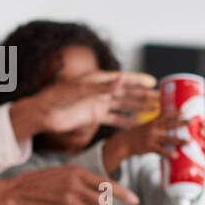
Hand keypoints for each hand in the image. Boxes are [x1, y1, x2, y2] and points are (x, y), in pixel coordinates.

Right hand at [0, 164, 137, 204]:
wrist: (14, 193)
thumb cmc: (39, 183)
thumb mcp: (63, 173)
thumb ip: (84, 181)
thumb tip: (106, 193)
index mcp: (78, 173)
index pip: (108, 184)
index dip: (124, 194)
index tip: (136, 201)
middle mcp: (76, 185)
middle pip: (103, 203)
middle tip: (83, 203)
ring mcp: (69, 201)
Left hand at [12, 70, 158, 138]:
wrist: (41, 114)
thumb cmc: (56, 98)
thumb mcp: (79, 90)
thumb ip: (101, 87)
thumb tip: (121, 80)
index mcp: (98, 80)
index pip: (123, 79)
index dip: (139, 81)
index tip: (155, 83)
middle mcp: (100, 91)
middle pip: (128, 93)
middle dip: (145, 95)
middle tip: (163, 99)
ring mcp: (98, 103)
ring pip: (125, 105)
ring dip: (140, 108)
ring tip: (156, 110)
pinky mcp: (95, 116)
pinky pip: (115, 119)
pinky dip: (128, 122)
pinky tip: (139, 125)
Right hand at [103, 108, 204, 171]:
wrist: (124, 142)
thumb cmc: (137, 135)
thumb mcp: (146, 126)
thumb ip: (157, 126)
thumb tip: (168, 125)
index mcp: (153, 122)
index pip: (165, 115)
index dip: (175, 112)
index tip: (184, 111)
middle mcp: (154, 128)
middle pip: (171, 125)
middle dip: (182, 123)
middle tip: (193, 122)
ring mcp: (152, 137)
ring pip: (169, 139)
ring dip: (179, 141)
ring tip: (189, 142)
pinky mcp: (150, 147)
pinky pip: (161, 151)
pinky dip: (169, 154)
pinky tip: (176, 156)